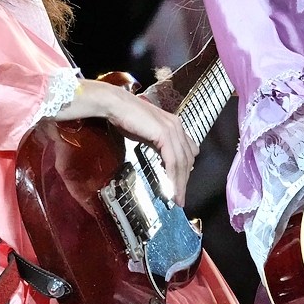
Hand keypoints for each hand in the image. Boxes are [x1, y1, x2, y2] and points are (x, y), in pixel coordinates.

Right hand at [64, 80, 198, 205]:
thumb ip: (158, 144)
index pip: (187, 151)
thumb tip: (162, 159)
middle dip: (184, 180)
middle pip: (188, 159)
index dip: (185, 170)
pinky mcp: (164, 134)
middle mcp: (177, 126)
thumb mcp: (147, 133)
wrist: (115, 104)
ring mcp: (172, 129)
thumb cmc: (126, 117)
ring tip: (176, 198)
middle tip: (180, 197)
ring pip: (182, 162)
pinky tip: (170, 188)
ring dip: (180, 183)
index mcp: (174, 125)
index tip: (180, 185)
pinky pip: (172, 161)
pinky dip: (173, 177)